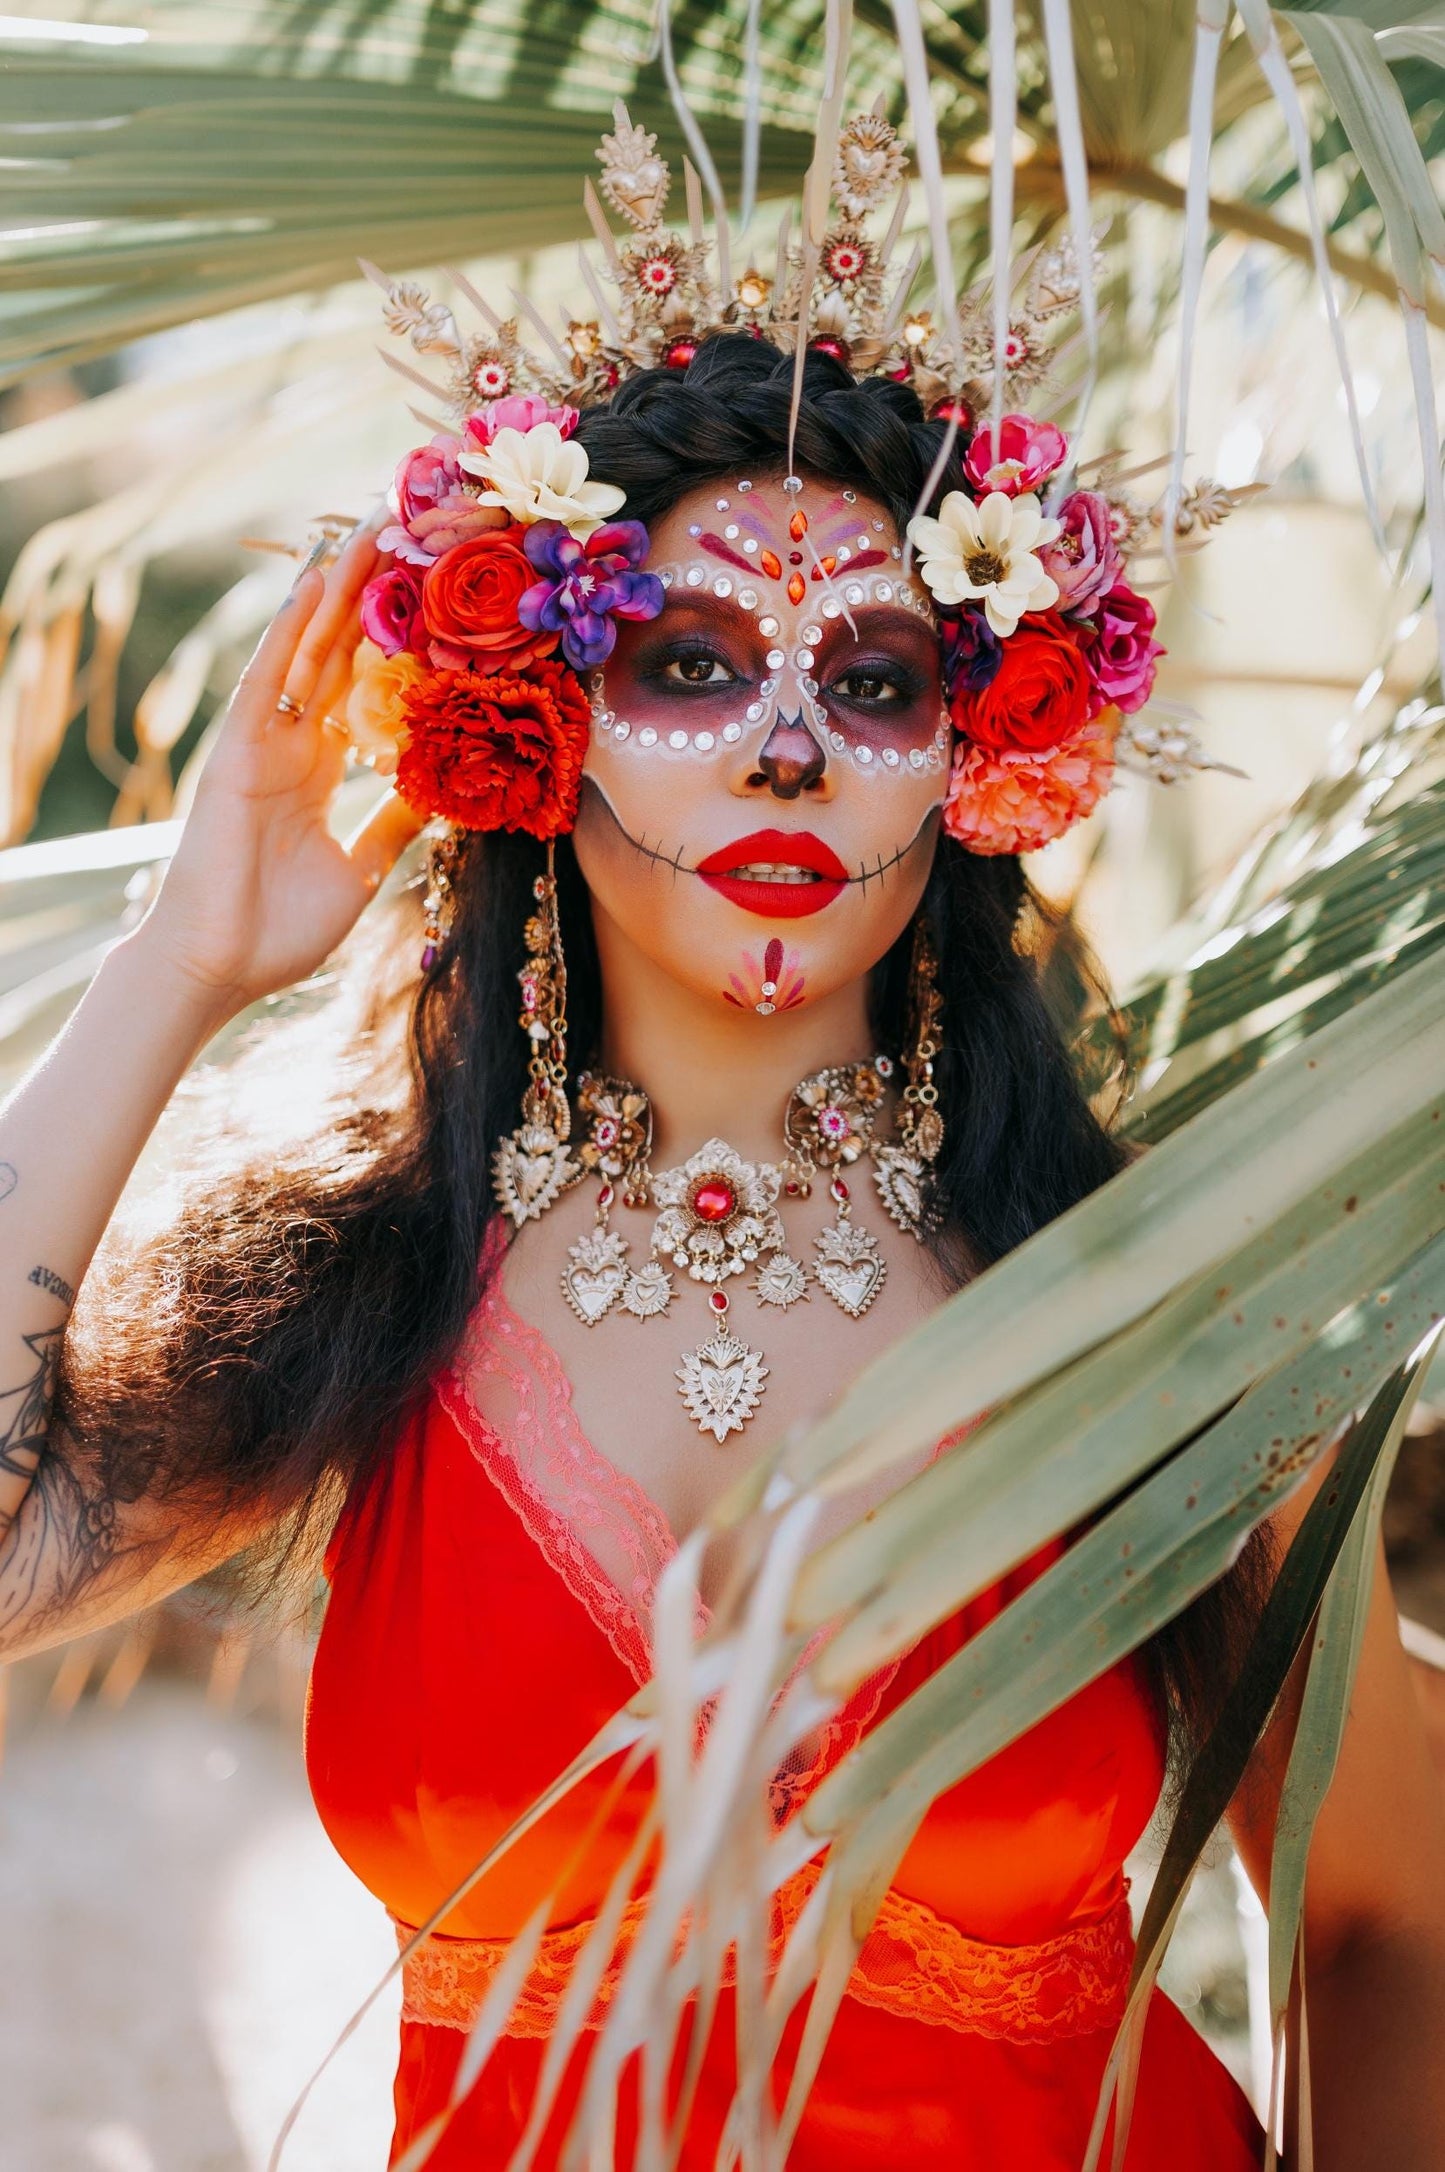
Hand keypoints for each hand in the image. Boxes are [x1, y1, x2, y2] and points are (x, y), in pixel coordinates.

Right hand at [139, 523, 425, 1017]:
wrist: (220, 966)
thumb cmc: (281, 929)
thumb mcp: (363, 868)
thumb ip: (395, 822)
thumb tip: (446, 792)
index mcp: (320, 769)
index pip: (367, 689)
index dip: (401, 644)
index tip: (441, 596)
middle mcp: (293, 743)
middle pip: (342, 652)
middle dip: (376, 594)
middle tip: (415, 531)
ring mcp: (263, 740)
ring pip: (308, 650)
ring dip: (340, 590)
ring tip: (375, 528)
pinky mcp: (237, 748)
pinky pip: (268, 676)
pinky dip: (290, 630)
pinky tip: (316, 582)